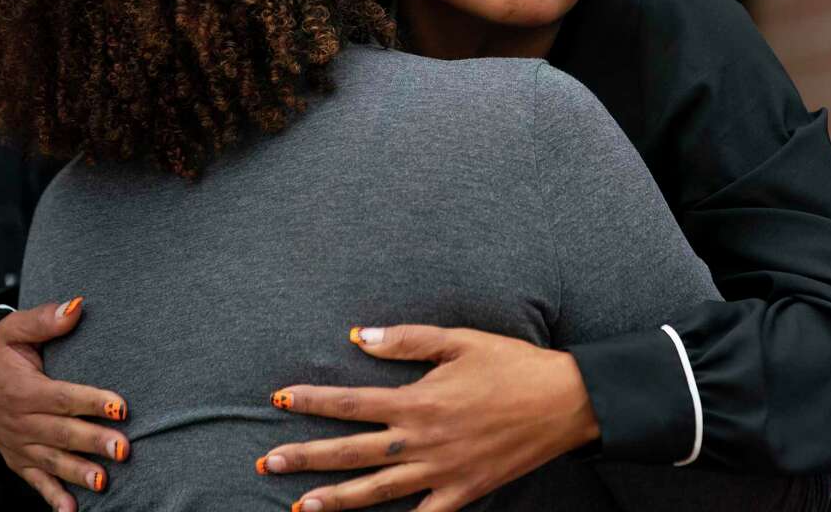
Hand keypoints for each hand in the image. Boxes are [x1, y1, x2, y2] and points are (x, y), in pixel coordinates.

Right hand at [0, 297, 130, 511]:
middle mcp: (21, 421)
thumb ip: (45, 319)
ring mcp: (19, 444)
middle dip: (94, 442)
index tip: (121, 407)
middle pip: (63, 433)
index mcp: (23, 389)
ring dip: (79, 472)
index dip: (92, 402)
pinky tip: (72, 510)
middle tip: (124, 449)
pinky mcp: (18, 459)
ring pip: (52, 461)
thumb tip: (77, 306)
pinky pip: (35, 481)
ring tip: (105, 481)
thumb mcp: (14, 329)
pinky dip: (53, 497)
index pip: (62, 397)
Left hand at [259, 325, 599, 511]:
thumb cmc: (513, 365)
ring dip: (334, 500)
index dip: (312, 401)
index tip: (279, 399)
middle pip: (351, 453)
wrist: (564, 402)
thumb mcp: (460, 340)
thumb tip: (360, 336)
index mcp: (418, 400)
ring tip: (299, 509)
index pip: (351, 402)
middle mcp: (422, 440)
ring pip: (376, 491)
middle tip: (266, 463)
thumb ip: (407, 340)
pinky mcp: (464, 492)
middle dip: (305, 457)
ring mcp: (441, 471)